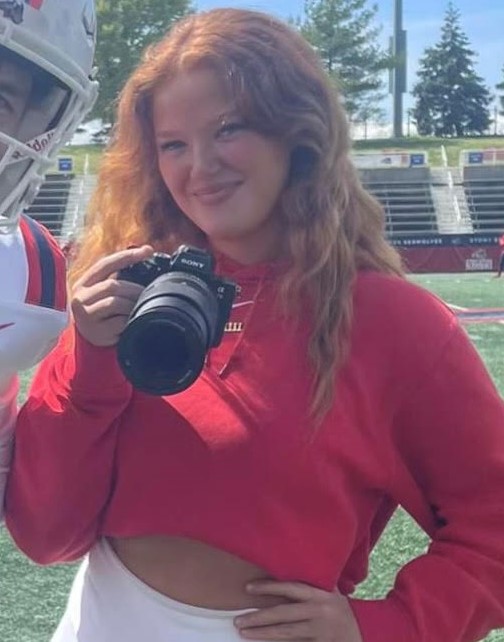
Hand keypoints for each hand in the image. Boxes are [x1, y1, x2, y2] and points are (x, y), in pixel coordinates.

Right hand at [71, 245, 153, 346]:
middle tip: (148, 294)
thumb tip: (144, 257)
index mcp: (84, 283)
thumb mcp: (102, 294)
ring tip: (140, 309)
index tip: (147, 251)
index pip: (105, 264)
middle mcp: (80, 297)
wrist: (89, 343)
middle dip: (135, 289)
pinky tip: (131, 322)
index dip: (127, 256)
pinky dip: (129, 320)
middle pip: (112, 285)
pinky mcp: (94, 331)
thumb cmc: (102, 314)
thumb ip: (116, 279)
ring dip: (132, 305)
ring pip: (115, 302)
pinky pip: (119, 322)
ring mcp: (85, 315)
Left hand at [234, 580, 362, 640]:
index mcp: (319, 594)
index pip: (290, 588)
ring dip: (262, 633)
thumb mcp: (331, 591)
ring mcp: (318, 631)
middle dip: (259, 617)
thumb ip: (312, 582)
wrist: (367, 631)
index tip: (248, 588)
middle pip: (283, 615)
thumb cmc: (343, 607)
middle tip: (238, 620)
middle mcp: (317, 611)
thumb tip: (289, 564)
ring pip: (285, 634)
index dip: (269, 587)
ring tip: (243, 632)